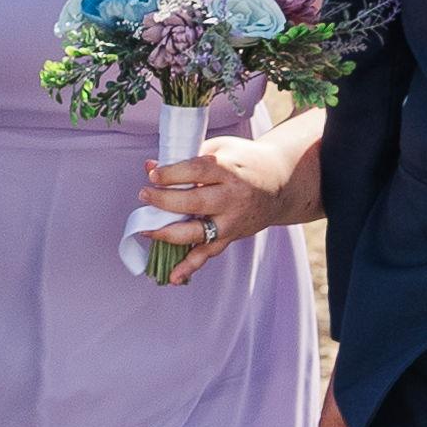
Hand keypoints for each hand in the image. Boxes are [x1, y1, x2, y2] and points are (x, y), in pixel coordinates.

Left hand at [137, 133, 312, 282]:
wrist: (282, 182)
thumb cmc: (244, 162)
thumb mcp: (219, 149)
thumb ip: (186, 157)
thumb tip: (150, 166)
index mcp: (228, 170)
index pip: (196, 172)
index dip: (171, 174)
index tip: (152, 174)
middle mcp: (232, 198)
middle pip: (194, 203)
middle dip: (165, 201)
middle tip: (144, 195)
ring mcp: (232, 220)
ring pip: (199, 232)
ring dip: (169, 234)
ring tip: (147, 230)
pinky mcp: (232, 236)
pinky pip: (209, 254)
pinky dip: (190, 266)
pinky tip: (173, 277)